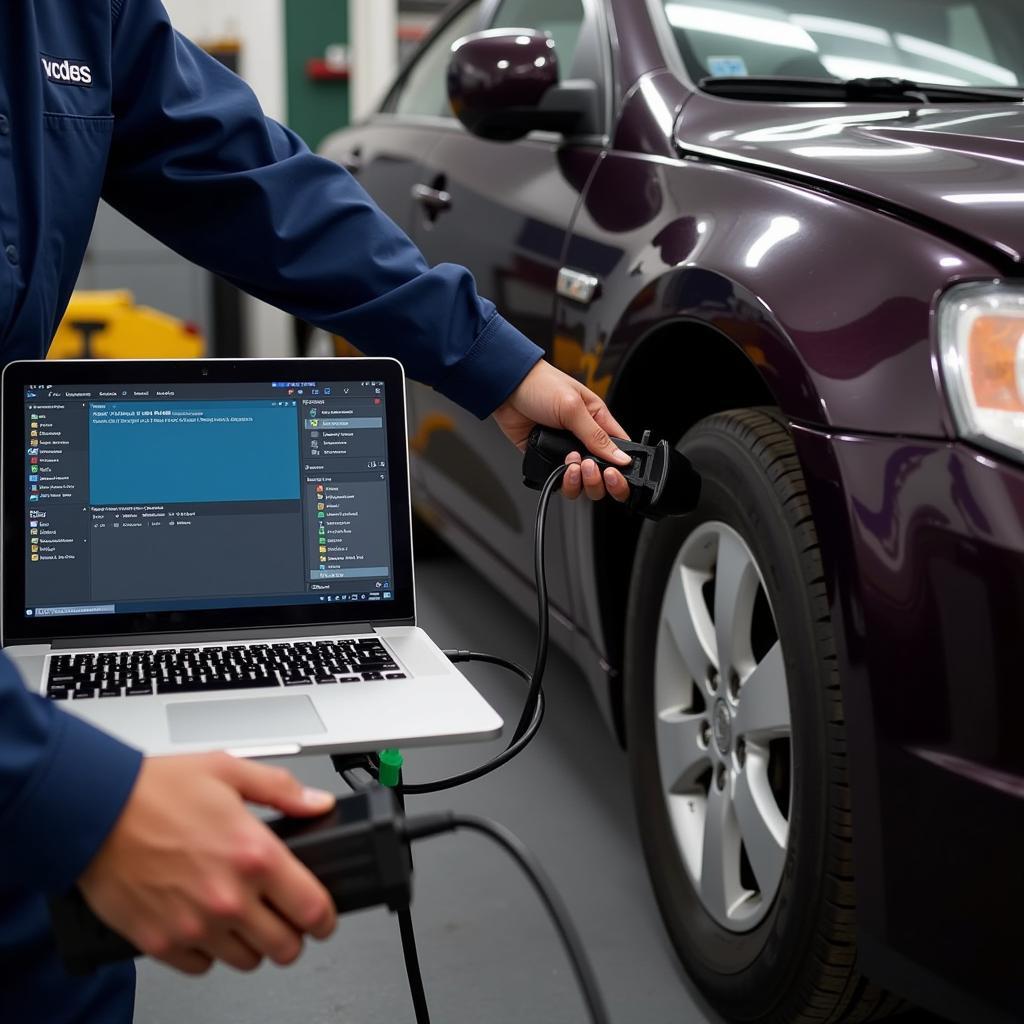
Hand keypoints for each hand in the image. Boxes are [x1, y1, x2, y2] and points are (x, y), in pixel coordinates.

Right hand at [78, 752, 337, 974]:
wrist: (92, 811)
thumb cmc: (154, 790)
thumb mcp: (229, 771)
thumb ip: (282, 790)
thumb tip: (317, 803)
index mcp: (254, 855)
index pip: (312, 908)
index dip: (326, 916)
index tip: (323, 915)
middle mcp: (229, 897)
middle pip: (285, 947)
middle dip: (292, 934)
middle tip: (284, 917)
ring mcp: (194, 925)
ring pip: (247, 961)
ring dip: (252, 944)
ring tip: (244, 918)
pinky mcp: (161, 943)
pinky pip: (201, 967)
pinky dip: (209, 952)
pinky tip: (206, 924)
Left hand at [494, 360, 630, 501]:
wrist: (505, 389)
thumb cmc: (540, 385)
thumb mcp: (573, 408)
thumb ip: (597, 436)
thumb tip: (622, 457)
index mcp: (598, 421)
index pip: (620, 450)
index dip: (621, 467)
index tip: (613, 472)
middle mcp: (584, 439)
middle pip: (603, 474)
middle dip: (599, 479)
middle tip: (587, 467)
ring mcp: (565, 451)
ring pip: (582, 482)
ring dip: (579, 481)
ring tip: (570, 464)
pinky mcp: (546, 458)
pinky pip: (559, 480)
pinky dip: (561, 482)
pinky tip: (559, 469)